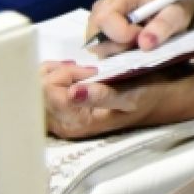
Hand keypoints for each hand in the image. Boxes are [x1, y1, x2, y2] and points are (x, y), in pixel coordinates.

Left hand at [41, 60, 176, 138]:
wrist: (158, 100)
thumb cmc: (146, 95)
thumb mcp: (130, 94)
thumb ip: (102, 94)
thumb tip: (74, 93)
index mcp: (76, 122)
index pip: (46, 91)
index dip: (63, 73)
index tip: (88, 69)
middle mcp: (62, 126)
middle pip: (35, 93)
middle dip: (54, 73)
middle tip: (82, 67)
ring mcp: (59, 120)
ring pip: (36, 92)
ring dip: (53, 74)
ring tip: (77, 69)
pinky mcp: (60, 113)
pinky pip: (42, 93)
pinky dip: (53, 77)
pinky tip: (71, 73)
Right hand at [85, 0, 193, 54]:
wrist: (172, 6)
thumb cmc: (173, 5)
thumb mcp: (177, 13)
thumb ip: (163, 25)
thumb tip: (145, 44)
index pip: (105, 18)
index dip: (121, 33)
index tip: (142, 35)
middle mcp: (103, 6)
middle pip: (94, 34)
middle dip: (117, 45)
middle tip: (139, 41)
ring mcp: (99, 20)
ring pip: (96, 46)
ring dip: (117, 51)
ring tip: (137, 42)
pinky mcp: (101, 34)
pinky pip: (101, 50)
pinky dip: (116, 54)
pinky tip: (131, 46)